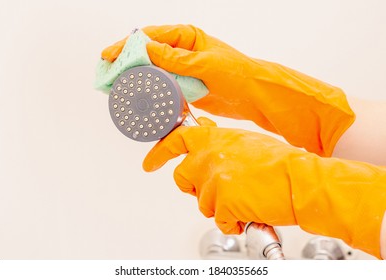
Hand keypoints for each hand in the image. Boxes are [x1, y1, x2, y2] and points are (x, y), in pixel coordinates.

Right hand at [102, 25, 354, 156]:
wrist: (254, 96)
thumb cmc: (236, 73)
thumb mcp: (206, 63)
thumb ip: (177, 58)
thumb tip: (146, 48)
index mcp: (186, 37)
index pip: (150, 37)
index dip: (127, 45)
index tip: (109, 56)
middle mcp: (181, 52)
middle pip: (146, 56)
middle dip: (127, 66)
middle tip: (107, 78)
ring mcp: (181, 72)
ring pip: (152, 76)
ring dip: (137, 84)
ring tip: (118, 92)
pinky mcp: (184, 89)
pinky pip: (163, 91)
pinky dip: (152, 97)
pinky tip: (140, 103)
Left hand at [143, 117, 385, 257]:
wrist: (301, 180)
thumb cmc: (280, 162)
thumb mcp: (244, 142)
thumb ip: (220, 144)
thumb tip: (206, 147)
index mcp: (213, 138)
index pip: (175, 141)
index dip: (159, 153)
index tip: (150, 162)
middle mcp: (207, 157)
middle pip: (182, 177)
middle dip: (194, 187)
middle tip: (214, 190)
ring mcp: (213, 181)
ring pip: (201, 202)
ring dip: (219, 205)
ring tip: (244, 199)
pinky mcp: (222, 203)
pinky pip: (218, 220)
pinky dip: (231, 222)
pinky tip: (248, 213)